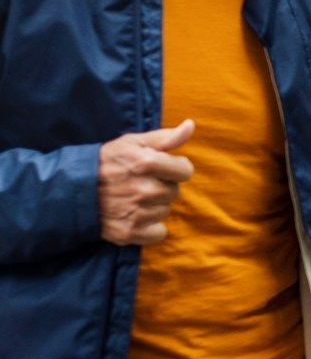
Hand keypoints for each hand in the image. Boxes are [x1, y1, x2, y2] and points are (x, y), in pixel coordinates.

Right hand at [97, 120, 195, 245]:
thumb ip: (165, 137)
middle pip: (174, 191)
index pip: (185, 171)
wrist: (71, 190)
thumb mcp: (133, 142)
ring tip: (133, 197)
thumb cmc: (106, 162)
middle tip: (140, 183)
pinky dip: (150, 227)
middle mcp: (144, 189)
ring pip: (165, 210)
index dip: (176, 168)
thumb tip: (190, 126)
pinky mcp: (129, 232)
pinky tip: (134, 215)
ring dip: (154, 205)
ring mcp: (136, 212)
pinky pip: (159, 232)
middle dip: (162, 186)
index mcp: (147, 163)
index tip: (161, 168)